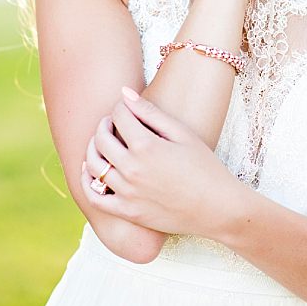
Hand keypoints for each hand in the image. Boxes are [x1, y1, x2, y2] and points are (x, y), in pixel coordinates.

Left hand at [81, 88, 242, 238]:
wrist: (218, 209)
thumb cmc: (205, 167)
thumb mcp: (182, 134)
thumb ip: (151, 113)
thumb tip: (124, 93)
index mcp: (146, 146)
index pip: (118, 116)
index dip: (120, 107)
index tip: (125, 108)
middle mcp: (132, 169)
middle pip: (100, 138)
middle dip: (104, 125)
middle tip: (111, 123)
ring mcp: (128, 193)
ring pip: (93, 165)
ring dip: (92, 149)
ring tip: (102, 143)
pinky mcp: (128, 212)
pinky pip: (95, 197)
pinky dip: (87, 181)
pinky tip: (92, 172)